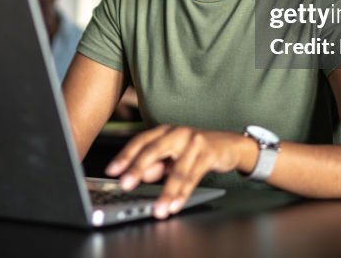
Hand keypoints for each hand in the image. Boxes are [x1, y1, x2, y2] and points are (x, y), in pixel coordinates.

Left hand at [105, 124, 254, 218]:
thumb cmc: (195, 149)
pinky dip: (183, 193)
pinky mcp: (208, 153)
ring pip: (177, 169)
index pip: (140, 141)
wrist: (228, 144)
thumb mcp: (172, 156)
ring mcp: (194, 141)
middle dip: (138, 169)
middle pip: (153, 150)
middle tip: (125, 184)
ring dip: (166, 192)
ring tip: (158, 209)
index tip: (111, 171)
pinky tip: (175, 204)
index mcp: (164, 131)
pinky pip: (194, 176)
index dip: (125, 156)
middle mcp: (177, 133)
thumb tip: (140, 176)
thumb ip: (156, 165)